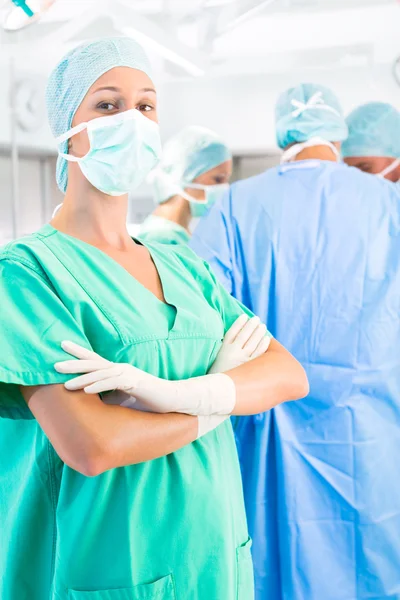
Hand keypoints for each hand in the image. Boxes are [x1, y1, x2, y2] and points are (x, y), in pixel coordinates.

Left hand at [55, 341, 235, 415]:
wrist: (172, 400)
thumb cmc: (148, 400)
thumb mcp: (123, 398)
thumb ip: (109, 397)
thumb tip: (92, 404)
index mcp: (117, 372)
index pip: (94, 360)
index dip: (78, 353)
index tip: (62, 346)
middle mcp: (121, 369)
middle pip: (93, 363)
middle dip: (74, 363)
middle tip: (55, 364)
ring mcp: (128, 374)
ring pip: (101, 373)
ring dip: (82, 378)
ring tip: (65, 384)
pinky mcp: (135, 382)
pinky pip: (114, 383)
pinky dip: (100, 385)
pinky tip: (87, 390)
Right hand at [209, 314, 270, 373]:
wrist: (220, 391)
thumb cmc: (220, 373)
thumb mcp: (218, 358)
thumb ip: (226, 347)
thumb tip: (236, 336)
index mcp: (223, 349)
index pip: (232, 332)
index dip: (238, 323)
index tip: (244, 316)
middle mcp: (232, 353)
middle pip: (243, 335)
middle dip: (251, 325)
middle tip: (257, 319)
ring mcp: (241, 360)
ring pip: (252, 343)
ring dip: (258, 333)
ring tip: (262, 326)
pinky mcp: (249, 368)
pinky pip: (258, 354)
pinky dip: (263, 345)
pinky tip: (266, 339)